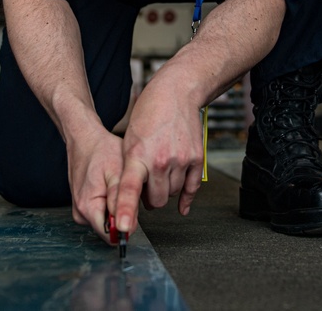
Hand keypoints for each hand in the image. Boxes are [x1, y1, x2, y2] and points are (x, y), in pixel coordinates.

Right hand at [66, 126, 124, 244]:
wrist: (85, 137)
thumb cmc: (102, 150)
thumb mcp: (117, 174)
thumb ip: (120, 203)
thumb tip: (126, 228)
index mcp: (87, 207)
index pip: (110, 235)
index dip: (126, 225)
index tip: (132, 207)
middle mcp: (80, 212)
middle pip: (108, 229)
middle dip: (122, 214)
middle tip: (125, 190)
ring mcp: (79, 209)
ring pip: (106, 221)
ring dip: (116, 208)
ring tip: (117, 185)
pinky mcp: (82, 204)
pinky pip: (101, 212)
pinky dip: (110, 202)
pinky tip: (111, 186)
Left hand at [114, 84, 203, 233]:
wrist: (176, 92)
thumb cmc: (148, 114)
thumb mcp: (129, 139)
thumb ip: (130, 168)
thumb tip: (134, 196)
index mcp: (137, 155)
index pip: (129, 189)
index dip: (125, 210)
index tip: (125, 229)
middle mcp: (160, 160)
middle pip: (155, 201)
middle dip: (149, 198)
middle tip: (147, 183)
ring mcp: (181, 160)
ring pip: (172, 194)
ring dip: (166, 190)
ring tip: (161, 172)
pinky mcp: (196, 158)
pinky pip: (191, 188)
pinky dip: (186, 197)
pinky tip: (182, 204)